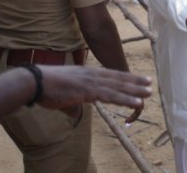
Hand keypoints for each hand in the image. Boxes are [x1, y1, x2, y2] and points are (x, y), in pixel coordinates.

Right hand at [33, 66, 151, 111]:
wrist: (36, 82)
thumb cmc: (46, 89)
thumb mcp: (63, 95)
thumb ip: (72, 103)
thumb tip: (73, 112)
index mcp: (87, 74)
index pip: (111, 75)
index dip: (125, 77)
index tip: (136, 78)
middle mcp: (93, 75)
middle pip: (119, 79)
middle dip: (135, 82)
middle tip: (149, 83)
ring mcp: (93, 82)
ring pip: (119, 87)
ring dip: (135, 90)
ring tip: (149, 92)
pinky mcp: (90, 91)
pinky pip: (112, 96)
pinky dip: (127, 99)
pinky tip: (137, 102)